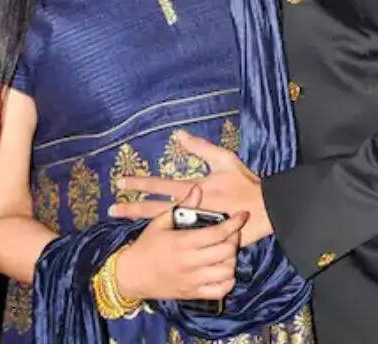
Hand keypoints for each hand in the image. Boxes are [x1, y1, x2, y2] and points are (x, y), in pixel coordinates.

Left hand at [110, 131, 271, 246]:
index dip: (139, 183)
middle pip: (154, 210)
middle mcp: (190, 208)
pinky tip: (153, 243)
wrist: (265, 210)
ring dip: (142, 225)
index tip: (120, 181)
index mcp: (193, 188)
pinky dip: (165, 240)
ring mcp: (195, 225)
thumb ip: (200, 147)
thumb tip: (178, 135)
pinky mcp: (203, 237)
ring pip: (163, 226)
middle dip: (132, 210)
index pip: (159, 185)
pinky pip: (180, 239)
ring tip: (123, 226)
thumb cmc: (245, 183)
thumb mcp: (224, 159)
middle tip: (111, 210)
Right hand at [116, 185, 246, 301]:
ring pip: (227, 272)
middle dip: (235, 240)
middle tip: (233, 233)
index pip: (217, 233)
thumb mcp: (160, 222)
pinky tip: (224, 270)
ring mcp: (193, 280)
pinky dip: (228, 280)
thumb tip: (198, 188)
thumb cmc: (145, 246)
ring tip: (227, 250)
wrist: (130, 276)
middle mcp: (191, 262)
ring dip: (232, 259)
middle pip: (226, 252)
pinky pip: (220, 291)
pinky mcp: (193, 294)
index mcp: (183, 242)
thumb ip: (182, 206)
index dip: (234, 223)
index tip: (243, 215)